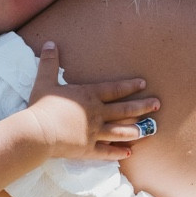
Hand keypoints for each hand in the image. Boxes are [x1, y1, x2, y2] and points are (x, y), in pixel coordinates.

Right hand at [24, 41, 158, 159]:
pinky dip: (118, 152)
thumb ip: (49, 63)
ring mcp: (94, 133)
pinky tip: (129, 153)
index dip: (129, 86)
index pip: (114, 89)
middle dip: (142, 106)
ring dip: (136, 130)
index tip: (143, 84)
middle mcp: (97, 114)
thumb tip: (49, 43)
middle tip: (157, 104)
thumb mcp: (45, 81)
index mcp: (88, 96)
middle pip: (124, 109)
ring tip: (149, 130)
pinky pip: (107, 151)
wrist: (38, 132)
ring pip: (121, 131)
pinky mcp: (88, 149)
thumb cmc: (42, 106)